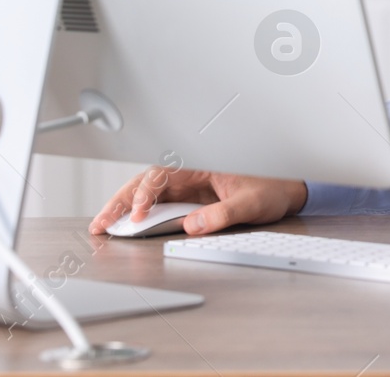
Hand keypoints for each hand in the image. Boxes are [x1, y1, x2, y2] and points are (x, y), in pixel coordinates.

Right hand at [89, 166, 307, 235]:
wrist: (289, 189)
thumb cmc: (273, 187)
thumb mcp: (251, 203)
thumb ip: (222, 214)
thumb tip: (192, 226)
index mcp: (202, 163)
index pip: (163, 175)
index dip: (145, 195)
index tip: (135, 216)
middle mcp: (191, 171)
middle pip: (146, 181)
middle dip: (120, 200)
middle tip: (100, 222)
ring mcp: (189, 185)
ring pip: (148, 192)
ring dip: (124, 207)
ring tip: (102, 225)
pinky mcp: (190, 199)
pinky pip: (160, 204)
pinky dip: (140, 214)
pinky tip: (124, 226)